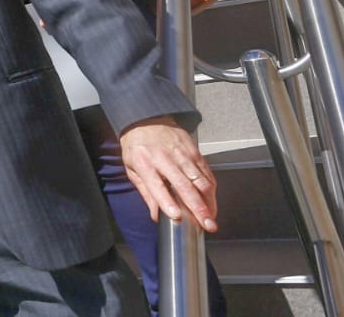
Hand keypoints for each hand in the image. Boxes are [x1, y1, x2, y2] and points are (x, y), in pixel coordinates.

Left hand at [121, 116, 218, 232]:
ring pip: (201, 181)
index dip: (167, 202)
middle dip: (198, 208)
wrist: (146, 119)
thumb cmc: (137, 145)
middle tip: (206, 225)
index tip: (176, 216)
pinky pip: (207, 173)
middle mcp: (165, 159)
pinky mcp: (194, 151)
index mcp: (145, 163)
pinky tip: (212, 201)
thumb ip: (145, 192)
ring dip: (209, 202)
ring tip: (212, 218)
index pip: (157, 186)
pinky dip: (212, 189)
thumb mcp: (131, 168)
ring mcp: (182, 154)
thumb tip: (155, 215)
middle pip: (185, 186)